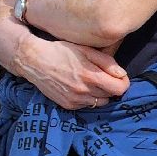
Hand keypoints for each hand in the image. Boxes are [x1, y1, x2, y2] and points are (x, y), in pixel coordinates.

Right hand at [12, 32, 128, 111]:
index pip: (120, 89)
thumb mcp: (84, 49)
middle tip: (102, 76)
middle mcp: (84, 91)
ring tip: (90, 82)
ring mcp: (75, 100)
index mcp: (91, 76)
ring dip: (99, 94)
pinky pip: (86, 105)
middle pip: (111, 96)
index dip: (123, 82)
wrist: (34, 61)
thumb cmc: (60, 51)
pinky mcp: (67, 105)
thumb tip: (121, 74)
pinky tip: (79, 87)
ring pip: (99, 103)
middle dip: (110, 87)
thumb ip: (106, 62)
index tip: (118, 76)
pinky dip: (87, 98)